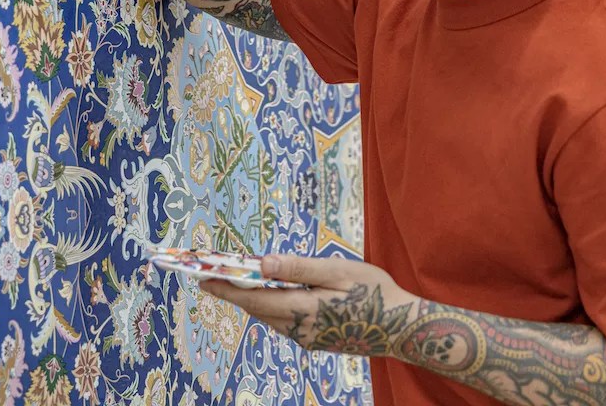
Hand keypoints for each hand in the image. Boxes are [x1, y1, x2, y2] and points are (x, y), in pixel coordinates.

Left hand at [199, 254, 417, 357]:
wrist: (402, 327)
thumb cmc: (375, 292)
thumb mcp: (338, 271)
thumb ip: (298, 268)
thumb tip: (262, 263)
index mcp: (304, 309)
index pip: (254, 299)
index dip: (227, 289)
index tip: (203, 280)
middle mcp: (300, 330)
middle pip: (258, 310)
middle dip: (233, 292)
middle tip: (211, 276)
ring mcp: (308, 338)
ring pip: (270, 317)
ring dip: (252, 300)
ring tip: (234, 281)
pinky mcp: (316, 341)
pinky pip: (284, 322)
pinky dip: (270, 306)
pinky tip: (269, 293)